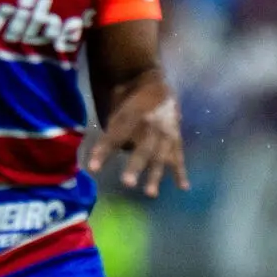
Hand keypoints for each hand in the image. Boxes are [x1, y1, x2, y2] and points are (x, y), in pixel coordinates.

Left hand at [87, 75, 188, 196]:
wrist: (154, 82)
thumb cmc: (128, 99)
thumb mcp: (116, 109)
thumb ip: (113, 131)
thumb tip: (102, 158)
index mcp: (133, 113)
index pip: (116, 136)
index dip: (104, 151)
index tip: (93, 168)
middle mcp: (152, 125)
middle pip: (143, 148)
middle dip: (135, 166)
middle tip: (127, 183)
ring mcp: (167, 133)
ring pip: (161, 156)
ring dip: (155, 175)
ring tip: (150, 193)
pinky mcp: (176, 139)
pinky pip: (179, 157)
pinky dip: (181, 173)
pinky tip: (183, 187)